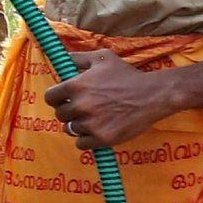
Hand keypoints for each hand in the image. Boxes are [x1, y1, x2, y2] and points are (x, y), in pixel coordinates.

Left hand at [41, 50, 178, 149]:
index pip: (50, 97)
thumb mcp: (102, 58)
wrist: (153, 95)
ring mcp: (91, 124)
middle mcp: (81, 106)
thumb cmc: (127, 74)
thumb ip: (77, 58)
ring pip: (70, 129)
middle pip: (60, 114)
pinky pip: (81, 144)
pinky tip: (96, 130)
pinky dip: (86, 139)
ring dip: (78, 125)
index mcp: (76, 86)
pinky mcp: (103, 138)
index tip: (64, 99)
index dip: (56, 98)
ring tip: (92, 118)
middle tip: (83, 108)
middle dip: (69, 111)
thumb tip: (60, 58)